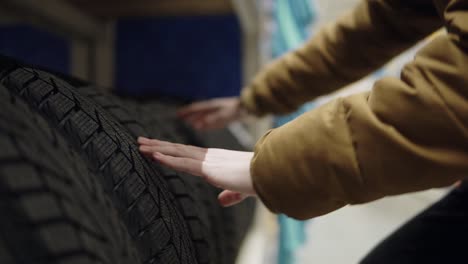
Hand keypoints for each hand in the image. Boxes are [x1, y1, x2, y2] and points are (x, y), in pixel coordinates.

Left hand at [138, 137, 255, 206]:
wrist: (269, 174)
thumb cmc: (258, 180)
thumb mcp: (240, 190)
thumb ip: (230, 194)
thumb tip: (221, 200)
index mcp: (217, 160)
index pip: (190, 154)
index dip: (173, 151)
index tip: (159, 149)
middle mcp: (210, 157)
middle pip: (179, 149)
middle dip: (160, 145)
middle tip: (142, 142)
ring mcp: (209, 161)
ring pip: (177, 153)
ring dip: (158, 149)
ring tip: (141, 145)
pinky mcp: (209, 168)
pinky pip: (184, 163)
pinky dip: (168, 159)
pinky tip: (155, 156)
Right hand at [177, 97, 245, 129]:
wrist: (251, 108)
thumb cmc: (238, 109)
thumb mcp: (224, 115)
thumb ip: (212, 120)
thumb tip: (200, 124)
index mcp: (212, 106)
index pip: (196, 109)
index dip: (187, 112)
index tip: (179, 114)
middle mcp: (215, 108)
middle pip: (199, 112)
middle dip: (190, 116)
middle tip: (182, 119)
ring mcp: (220, 112)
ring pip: (206, 117)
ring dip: (198, 121)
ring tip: (192, 125)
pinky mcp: (225, 117)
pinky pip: (213, 121)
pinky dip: (207, 124)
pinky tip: (205, 127)